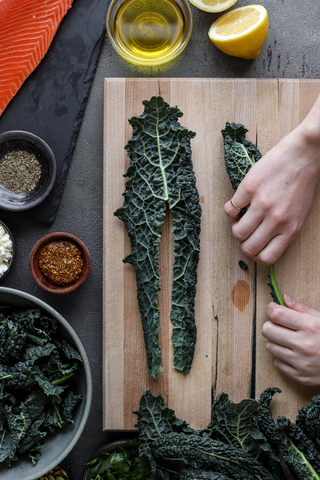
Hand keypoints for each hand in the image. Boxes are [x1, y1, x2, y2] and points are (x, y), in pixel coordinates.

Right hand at [224, 96, 319, 264]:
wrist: (305, 154)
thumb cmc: (304, 183)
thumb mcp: (300, 214)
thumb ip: (284, 230)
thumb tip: (264, 242)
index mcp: (290, 229)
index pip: (267, 258)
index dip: (257, 253)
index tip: (255, 244)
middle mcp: (276, 220)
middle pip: (248, 248)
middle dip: (244, 242)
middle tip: (246, 230)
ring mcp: (261, 204)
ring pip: (237, 232)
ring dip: (235, 226)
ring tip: (240, 216)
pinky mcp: (249, 189)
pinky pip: (229, 209)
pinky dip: (230, 209)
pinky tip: (238, 202)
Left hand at [261, 294, 319, 385]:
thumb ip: (301, 309)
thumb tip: (283, 298)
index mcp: (310, 326)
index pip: (276, 314)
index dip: (271, 309)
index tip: (274, 309)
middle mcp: (304, 345)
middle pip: (267, 330)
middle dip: (271, 325)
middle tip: (279, 325)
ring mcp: (301, 362)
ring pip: (270, 346)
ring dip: (276, 342)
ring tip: (288, 341)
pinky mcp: (300, 376)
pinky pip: (277, 363)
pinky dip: (282, 358)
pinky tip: (293, 354)